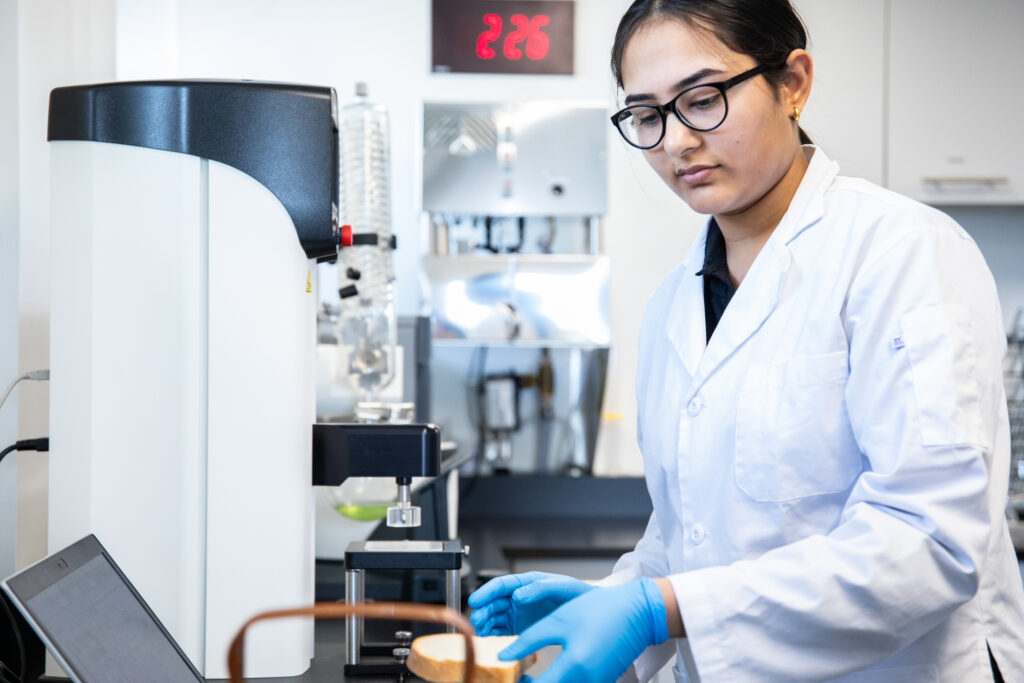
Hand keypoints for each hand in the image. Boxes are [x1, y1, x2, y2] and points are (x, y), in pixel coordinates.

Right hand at [467, 572, 593, 635]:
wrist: (587, 611)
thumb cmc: (575, 594)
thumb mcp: (560, 586)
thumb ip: (539, 588)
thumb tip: (518, 595)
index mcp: (525, 583)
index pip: (501, 585)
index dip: (486, 592)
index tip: (475, 600)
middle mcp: (517, 598)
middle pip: (493, 603)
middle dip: (483, 611)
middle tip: (478, 621)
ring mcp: (516, 614)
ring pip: (493, 618)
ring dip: (485, 625)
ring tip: (480, 633)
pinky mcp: (518, 629)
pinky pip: (500, 633)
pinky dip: (492, 637)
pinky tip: (489, 642)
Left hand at [498, 577, 668, 682]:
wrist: (638, 613)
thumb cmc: (601, 611)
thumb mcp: (559, 621)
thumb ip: (529, 641)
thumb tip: (504, 656)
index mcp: (573, 667)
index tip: (503, 675)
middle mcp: (585, 682)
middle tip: (513, 674)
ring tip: (524, 674)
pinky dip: (555, 682)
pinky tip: (546, 674)